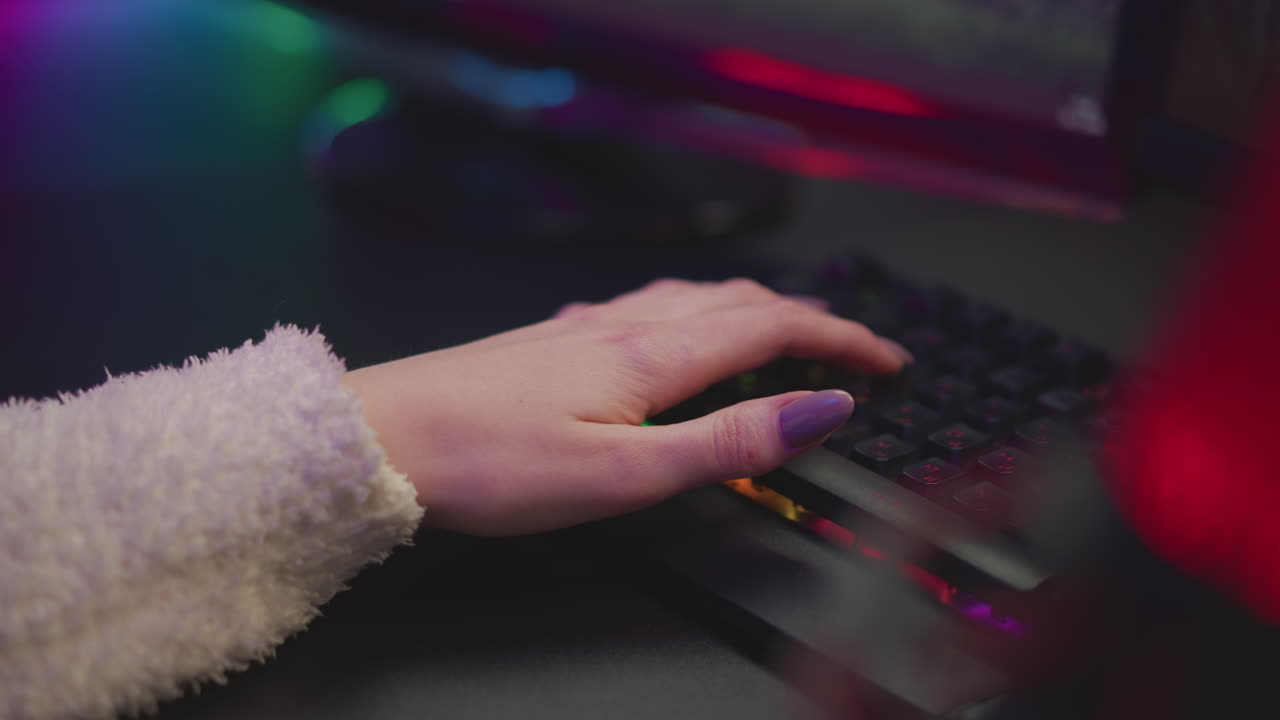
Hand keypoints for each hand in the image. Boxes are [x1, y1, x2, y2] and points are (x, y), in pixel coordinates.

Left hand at [342, 278, 909, 534]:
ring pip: (696, 298)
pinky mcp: (556, 339)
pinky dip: (700, 310)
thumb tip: (821, 410)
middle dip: (812, 319)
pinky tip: (679, 325)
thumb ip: (727, 443)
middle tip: (857, 345)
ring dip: (758, 307)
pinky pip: (652, 305)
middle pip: (742, 302)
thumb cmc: (489, 464)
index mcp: (653, 356)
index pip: (774, 328)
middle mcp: (625, 326)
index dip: (842, 340)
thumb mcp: (623, 474)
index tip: (890, 360)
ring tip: (789, 326)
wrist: (383, 437)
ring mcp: (587, 327)